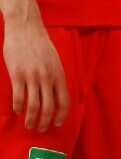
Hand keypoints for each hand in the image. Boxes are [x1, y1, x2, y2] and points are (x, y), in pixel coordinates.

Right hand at [2, 15, 68, 131]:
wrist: (26, 29)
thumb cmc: (40, 44)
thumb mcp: (54, 60)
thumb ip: (55, 76)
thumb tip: (55, 92)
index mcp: (59, 73)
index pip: (64, 99)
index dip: (61, 114)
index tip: (58, 123)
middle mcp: (48, 77)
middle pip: (49, 106)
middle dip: (46, 121)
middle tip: (41, 129)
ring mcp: (32, 76)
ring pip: (33, 105)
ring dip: (32, 119)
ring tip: (29, 125)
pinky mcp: (17, 75)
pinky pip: (19, 97)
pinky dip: (18, 107)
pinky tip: (17, 111)